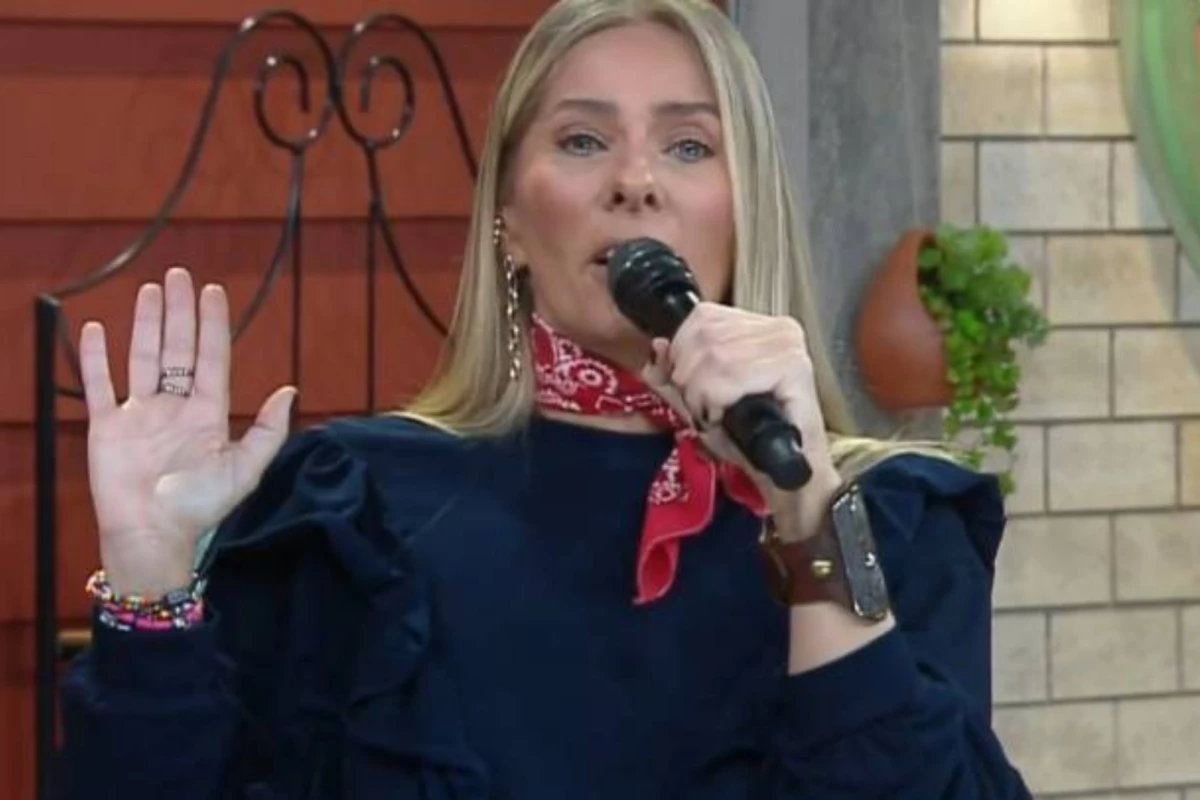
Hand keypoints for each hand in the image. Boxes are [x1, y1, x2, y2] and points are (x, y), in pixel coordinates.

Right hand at [81, 267, 296, 595]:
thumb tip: (290, 390)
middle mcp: (174, 408)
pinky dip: (95, 358)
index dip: (213, 324)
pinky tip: (97, 329)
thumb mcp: (246, 468)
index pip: (211, 358)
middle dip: (180, 312)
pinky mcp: (107, 427)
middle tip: (179, 275)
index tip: (213, 291)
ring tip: (150, 290)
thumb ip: (268, 430)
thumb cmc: (201, 507)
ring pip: (142, 358)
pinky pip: (99, 385)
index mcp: (207, 413)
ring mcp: (140, 415)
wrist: (153, 536)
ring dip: (146, 324)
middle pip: (177, 350)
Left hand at [640, 303, 840, 537]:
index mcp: (758, 325)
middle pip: (704, 336)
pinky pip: (731, 375)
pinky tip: (726, 415)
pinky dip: (717, 400)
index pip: (701, 317)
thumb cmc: (747, 439)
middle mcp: (778, 327)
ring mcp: (789, 345)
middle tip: (704, 408)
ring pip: (714, 355)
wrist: (786, 475)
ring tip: (716, 413)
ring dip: (702, 394)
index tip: (690, 388)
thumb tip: (658, 346)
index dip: (681, 354)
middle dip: (689, 379)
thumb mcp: (697, 401)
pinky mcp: (794, 368)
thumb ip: (671, 375)